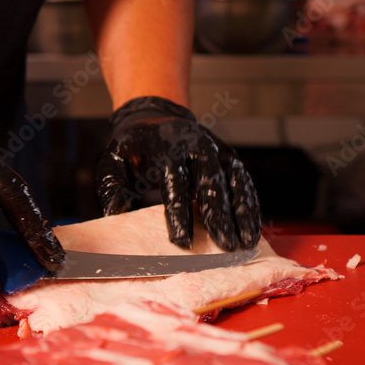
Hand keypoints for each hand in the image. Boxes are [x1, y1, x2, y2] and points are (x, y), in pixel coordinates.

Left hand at [98, 96, 260, 250]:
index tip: (182, 243)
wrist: (154, 118)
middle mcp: (195, 147)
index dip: (179, 214)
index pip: (175, 184)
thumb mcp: (112, 161)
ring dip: (242, 213)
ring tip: (246, 243)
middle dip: (219, 217)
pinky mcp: (229, 157)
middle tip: (226, 247)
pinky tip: (252, 229)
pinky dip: (250, 205)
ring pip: (233, 182)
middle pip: (210, 184)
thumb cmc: (132, 149)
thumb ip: (112, 186)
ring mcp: (216, 150)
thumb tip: (115, 211)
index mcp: (165, 150)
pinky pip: (243, 182)